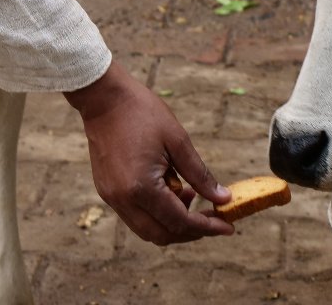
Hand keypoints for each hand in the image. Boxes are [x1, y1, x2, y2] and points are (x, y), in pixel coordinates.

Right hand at [64, 60, 233, 243]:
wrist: (103, 97)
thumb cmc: (141, 112)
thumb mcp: (177, 140)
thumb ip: (200, 175)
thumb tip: (223, 199)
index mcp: (142, 187)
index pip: (180, 221)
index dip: (208, 227)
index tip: (228, 227)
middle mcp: (123, 199)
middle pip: (162, 235)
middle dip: (191, 231)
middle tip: (212, 216)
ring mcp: (111, 197)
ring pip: (147, 229)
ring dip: (172, 223)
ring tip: (189, 196)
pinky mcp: (106, 190)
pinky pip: (134, 216)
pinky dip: (155, 214)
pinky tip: (169, 191)